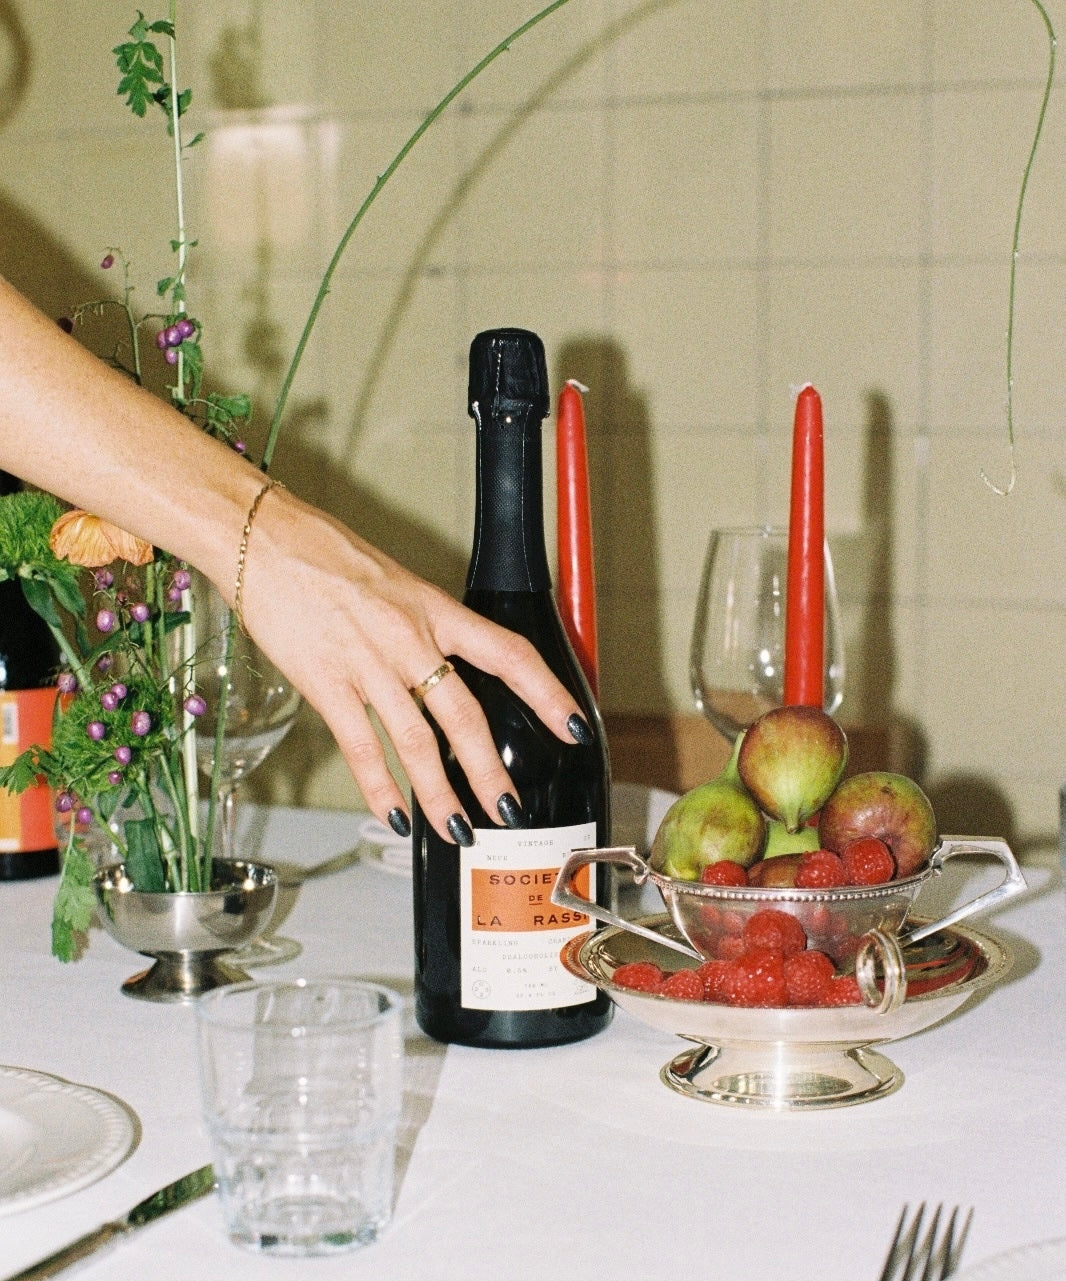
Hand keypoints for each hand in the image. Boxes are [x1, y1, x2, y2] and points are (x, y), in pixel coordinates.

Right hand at [238, 486, 589, 843]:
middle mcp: (410, 639)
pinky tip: (394, 814)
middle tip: (509, 807)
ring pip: (416, 741)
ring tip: (457, 829)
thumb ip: (424, 626)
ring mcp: (367, 663)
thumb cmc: (325, 555)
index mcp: (435, 610)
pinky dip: (379, 787)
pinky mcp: (325, 683)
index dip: (548, 694)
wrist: (265, 540)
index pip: (509, 654)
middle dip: (491, 770)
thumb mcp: (396, 582)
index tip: (573, 725)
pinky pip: (360, 746)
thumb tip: (443, 664)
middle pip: (466, 715)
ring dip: (440, 793)